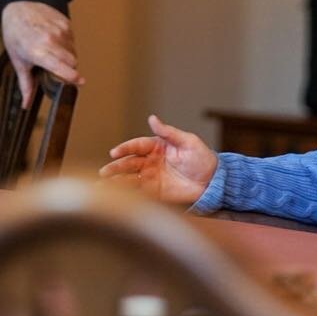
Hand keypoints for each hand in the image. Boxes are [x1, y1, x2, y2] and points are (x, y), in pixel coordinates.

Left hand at [1, 1, 80, 107]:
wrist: (19, 8)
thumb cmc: (15, 36)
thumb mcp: (17, 61)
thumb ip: (26, 84)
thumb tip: (26, 105)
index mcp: (37, 52)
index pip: (60, 67)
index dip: (72, 76)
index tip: (80, 82)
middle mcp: (51, 40)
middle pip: (72, 61)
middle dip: (68, 68)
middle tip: (56, 68)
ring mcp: (60, 30)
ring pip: (73, 51)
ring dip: (67, 56)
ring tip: (52, 51)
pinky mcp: (66, 23)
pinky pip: (73, 40)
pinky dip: (67, 44)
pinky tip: (55, 40)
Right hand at [99, 115, 217, 205]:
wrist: (214, 182)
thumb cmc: (202, 158)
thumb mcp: (188, 141)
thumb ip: (169, 132)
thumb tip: (152, 118)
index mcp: (157, 146)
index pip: (136, 146)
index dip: (125, 148)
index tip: (114, 152)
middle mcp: (151, 161)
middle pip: (129, 163)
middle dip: (116, 167)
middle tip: (103, 172)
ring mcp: (152, 177)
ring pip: (130, 178)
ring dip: (117, 182)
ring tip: (103, 186)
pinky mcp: (156, 193)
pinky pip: (139, 193)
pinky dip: (128, 194)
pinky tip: (117, 197)